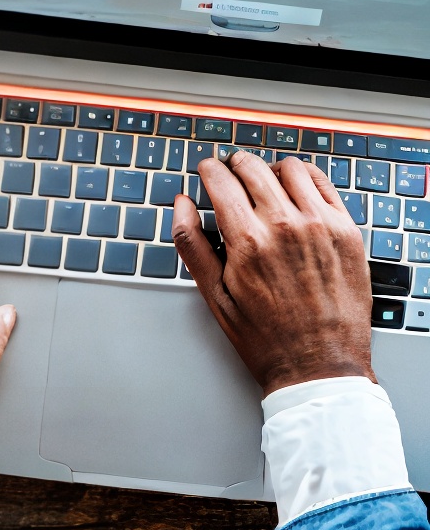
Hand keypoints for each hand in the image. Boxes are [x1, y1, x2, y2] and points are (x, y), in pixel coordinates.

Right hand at [172, 151, 373, 395]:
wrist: (319, 364)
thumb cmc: (265, 336)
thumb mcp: (214, 295)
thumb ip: (191, 244)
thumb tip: (181, 204)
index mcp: (248, 241)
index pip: (221, 180)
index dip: (208, 170)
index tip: (206, 170)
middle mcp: (286, 226)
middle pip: (253, 167)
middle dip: (234, 165)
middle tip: (230, 172)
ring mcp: (321, 226)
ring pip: (289, 168)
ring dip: (269, 169)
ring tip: (262, 183)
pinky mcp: (347, 231)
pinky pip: (323, 183)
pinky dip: (304, 178)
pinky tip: (294, 190)